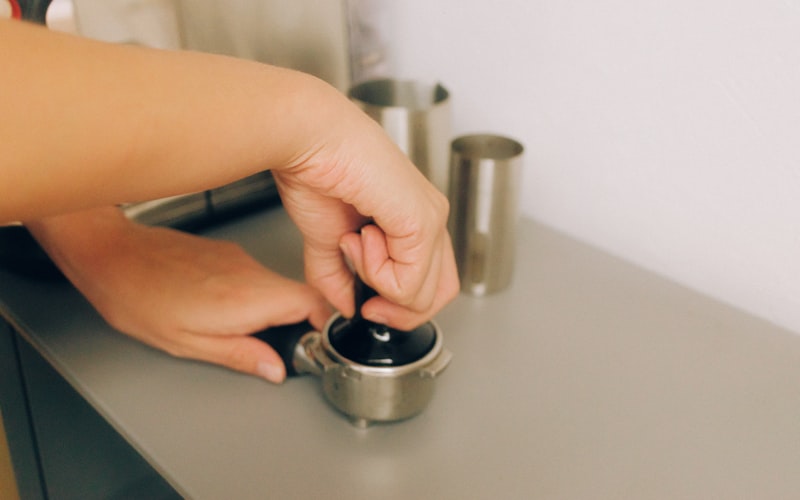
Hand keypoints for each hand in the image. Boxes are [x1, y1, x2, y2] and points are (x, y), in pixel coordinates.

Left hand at [25, 207, 330, 382]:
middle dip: (297, 321)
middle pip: (298, 294)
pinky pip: (255, 276)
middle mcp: (250, 272)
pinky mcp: (227, 251)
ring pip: (276, 285)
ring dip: (271, 309)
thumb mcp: (190, 345)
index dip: (323, 323)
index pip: (312, 302)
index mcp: (247, 298)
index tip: (317, 341)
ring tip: (236, 328)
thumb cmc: (140, 299)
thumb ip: (242, 356)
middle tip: (276, 346)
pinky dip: (251, 295)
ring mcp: (239, 258)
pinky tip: (219, 307)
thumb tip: (274, 369)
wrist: (112, 256)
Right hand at [272, 92, 458, 329]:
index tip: (363, 303)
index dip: (397, 307)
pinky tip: (358, 236)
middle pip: (439, 294)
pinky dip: (375, 273)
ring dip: (379, 285)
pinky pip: (408, 282)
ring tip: (353, 245)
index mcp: (412, 219)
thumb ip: (337, 277)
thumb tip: (347, 306)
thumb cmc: (316, 168)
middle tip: (368, 304)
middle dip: (399, 312)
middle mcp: (430, 217)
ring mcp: (431, 218)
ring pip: (424, 293)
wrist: (307, 139)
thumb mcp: (325, 239)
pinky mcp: (423, 221)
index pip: (428, 283)